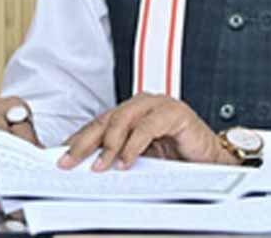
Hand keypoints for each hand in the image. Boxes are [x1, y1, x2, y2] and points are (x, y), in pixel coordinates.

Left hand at [58, 93, 237, 170]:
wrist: (209, 159)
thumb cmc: (177, 156)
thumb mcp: (140, 157)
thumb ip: (118, 155)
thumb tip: (87, 166)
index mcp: (132, 112)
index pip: (99, 122)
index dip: (78, 138)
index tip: (61, 155)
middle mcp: (142, 104)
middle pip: (106, 119)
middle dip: (85, 141)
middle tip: (70, 160)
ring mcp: (158, 105)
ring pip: (124, 119)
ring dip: (109, 145)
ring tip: (99, 166)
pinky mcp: (174, 113)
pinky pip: (148, 127)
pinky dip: (134, 146)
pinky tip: (126, 161)